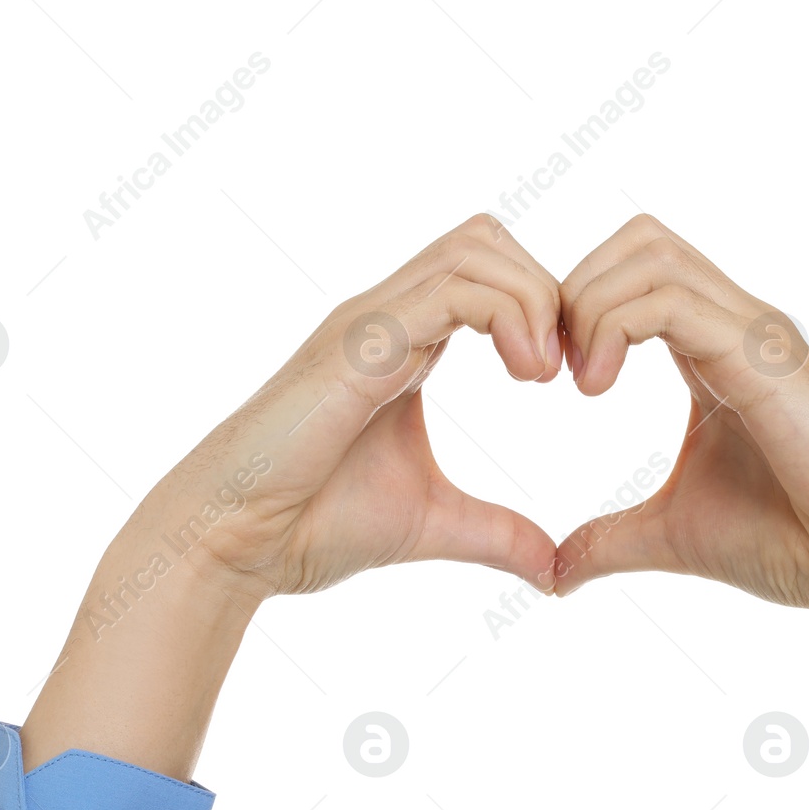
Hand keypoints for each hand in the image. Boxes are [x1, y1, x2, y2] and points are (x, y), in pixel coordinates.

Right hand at [161, 214, 565, 597]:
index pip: (490, 274)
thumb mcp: (433, 524)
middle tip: (570, 370)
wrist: (236, 542)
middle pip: (488, 239)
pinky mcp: (361, 342)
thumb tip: (553, 570)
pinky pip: (453, 290)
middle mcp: (388, 317)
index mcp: (405, 342)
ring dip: (533, 299)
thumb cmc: (313, 525)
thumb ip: (496, 534)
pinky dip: (509, 316)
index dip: (546, 311)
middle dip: (548, 291)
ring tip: (547, 375)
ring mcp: (370, 322)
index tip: (572, 381)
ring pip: (476, 247)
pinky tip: (526, 377)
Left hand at [554, 215, 808, 621]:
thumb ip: (609, 540)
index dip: (575, 308)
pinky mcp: (762, 356)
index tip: (545, 378)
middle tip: (550, 370)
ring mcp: (754, 332)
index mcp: (714, 348)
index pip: (633, 271)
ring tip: (575, 381)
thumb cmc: (790, 542)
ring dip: (589, 305)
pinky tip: (595, 388)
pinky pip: (670, 301)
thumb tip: (553, 576)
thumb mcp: (671, 534)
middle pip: (639, 240)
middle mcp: (737, 324)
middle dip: (575, 289)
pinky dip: (614, 327)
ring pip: (650, 253)